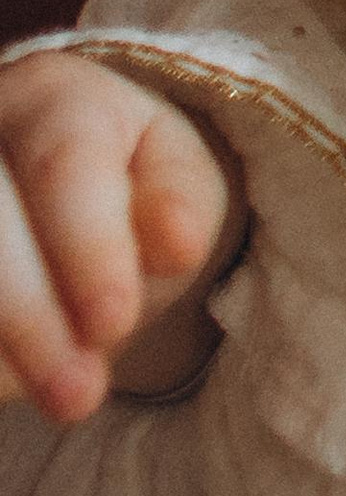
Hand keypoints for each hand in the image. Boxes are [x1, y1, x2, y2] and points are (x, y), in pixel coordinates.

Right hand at [0, 56, 239, 421]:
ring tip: (57, 399)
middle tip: (79, 395)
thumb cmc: (128, 182)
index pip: (62, 164)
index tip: (114, 323)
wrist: (64, 185)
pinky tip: (12, 381)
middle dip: (29, 316)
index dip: (87, 248)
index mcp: (51, 96)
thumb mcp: (174, 179)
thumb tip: (177, 244)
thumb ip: (179, 204)